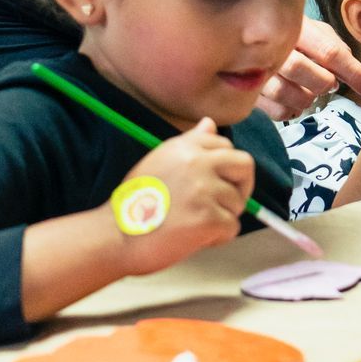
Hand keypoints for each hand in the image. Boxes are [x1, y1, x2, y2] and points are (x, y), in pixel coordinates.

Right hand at [121, 120, 254, 273]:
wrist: (115, 236)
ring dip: (223, 217)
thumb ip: (189, 143)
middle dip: (241, 186)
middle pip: (245, 166)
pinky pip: (232, 227)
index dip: (225, 169)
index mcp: (185, 147)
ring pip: (238, 202)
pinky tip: (195, 238)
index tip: (213, 184)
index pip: (227, 147)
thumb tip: (209, 123)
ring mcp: (204, 190)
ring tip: (195, 224)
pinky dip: (218, 238)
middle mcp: (197, 162)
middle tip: (224, 204)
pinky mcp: (208, 218)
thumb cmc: (136, 203)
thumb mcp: (159, 161)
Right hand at [257, 14, 360, 118]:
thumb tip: (355, 73)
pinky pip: (276, 111)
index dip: (355, 73)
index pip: (330, 51)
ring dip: (306, 98)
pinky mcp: (250, 93)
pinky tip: (294, 101)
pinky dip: (292, 111)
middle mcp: (272, 46)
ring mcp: (255, 69)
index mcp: (296, 27)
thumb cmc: (291, 34)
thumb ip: (334, 47)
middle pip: (301, 69)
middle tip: (329, 83)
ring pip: (285, 93)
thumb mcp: (315, 32)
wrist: (248, 34)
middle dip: (322, 82)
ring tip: (309, 91)